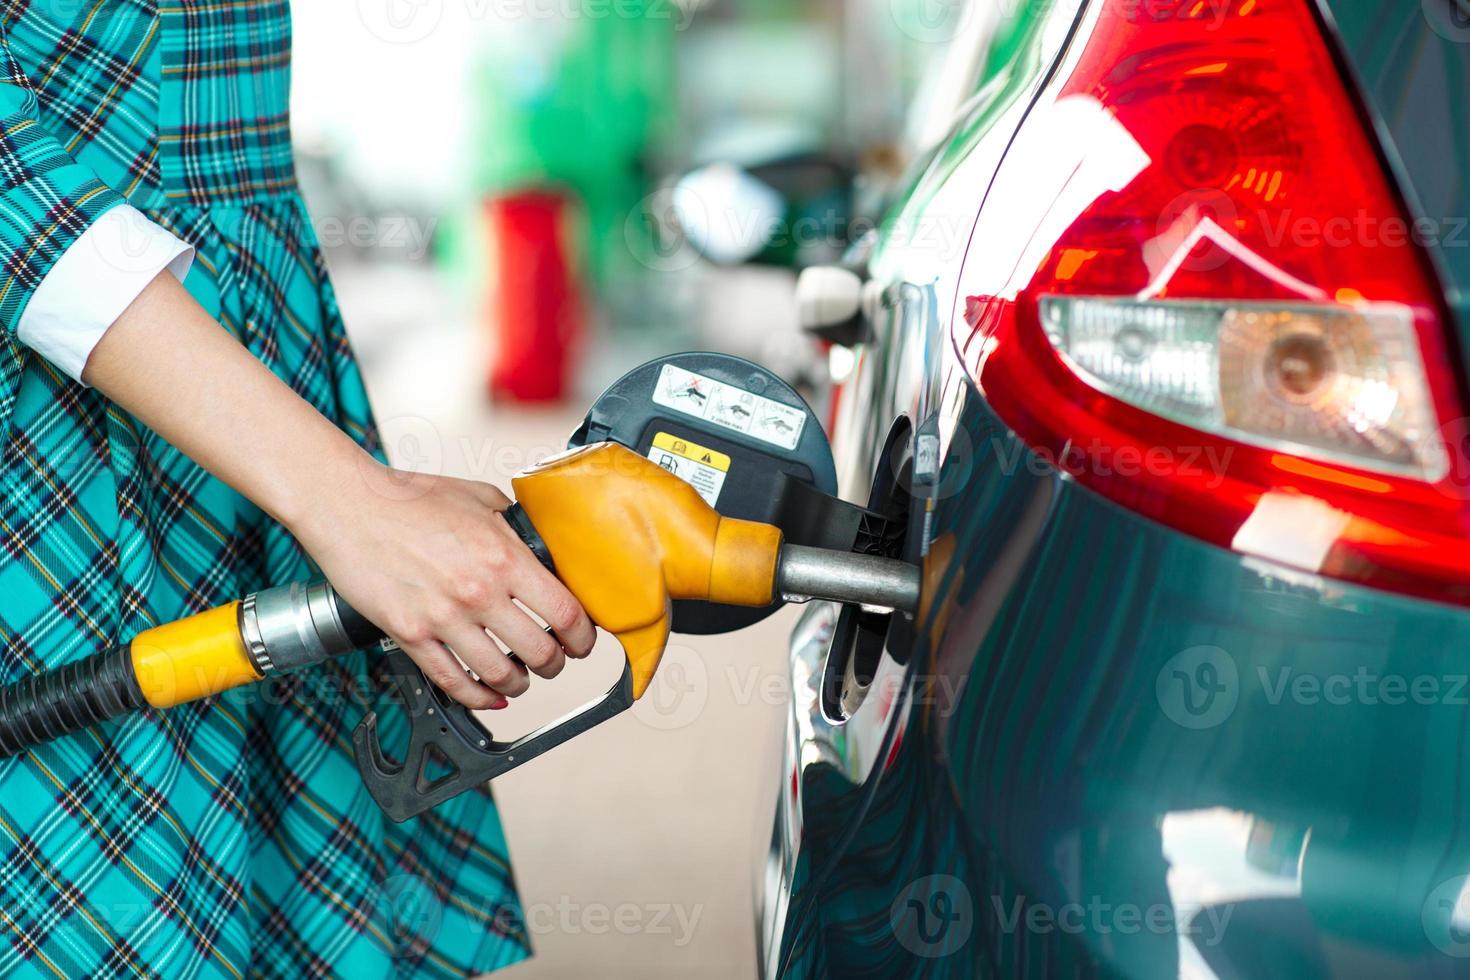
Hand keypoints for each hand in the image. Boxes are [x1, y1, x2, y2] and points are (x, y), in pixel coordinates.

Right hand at [292, 458, 596, 708]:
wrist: (348, 506)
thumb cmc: (409, 497)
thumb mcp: (480, 498)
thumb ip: (516, 526)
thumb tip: (543, 548)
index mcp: (503, 556)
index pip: (565, 613)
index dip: (583, 637)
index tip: (582, 640)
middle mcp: (478, 591)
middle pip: (540, 653)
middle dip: (556, 663)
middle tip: (555, 660)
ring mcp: (442, 618)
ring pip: (501, 675)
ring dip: (520, 684)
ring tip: (522, 677)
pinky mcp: (409, 635)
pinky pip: (453, 681)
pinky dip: (478, 697)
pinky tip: (489, 695)